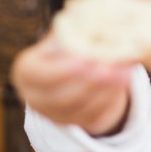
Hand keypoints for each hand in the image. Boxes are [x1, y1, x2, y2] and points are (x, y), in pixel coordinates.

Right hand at [11, 33, 131, 134]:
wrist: (78, 69)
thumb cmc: (69, 46)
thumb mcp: (68, 33)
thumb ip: (77, 32)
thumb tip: (96, 26)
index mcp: (26, 71)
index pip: (37, 75)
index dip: (61, 70)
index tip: (85, 60)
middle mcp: (34, 97)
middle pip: (59, 97)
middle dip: (87, 83)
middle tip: (109, 68)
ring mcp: (53, 115)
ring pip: (79, 109)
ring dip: (104, 90)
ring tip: (124, 71)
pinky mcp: (75, 125)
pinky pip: (93, 117)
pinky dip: (111, 99)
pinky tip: (124, 81)